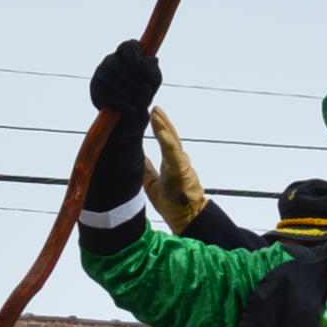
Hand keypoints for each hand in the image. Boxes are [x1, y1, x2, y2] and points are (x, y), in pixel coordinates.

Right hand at [89, 39, 160, 118]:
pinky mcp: (95, 90)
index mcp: (125, 54)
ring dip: (130, 93)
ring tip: (141, 102)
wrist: (129, 115)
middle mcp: (110, 61)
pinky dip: (122, 104)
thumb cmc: (142, 91)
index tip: (140, 64)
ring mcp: (100, 75)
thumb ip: (153, 70)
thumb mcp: (153, 81)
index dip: (133, 53)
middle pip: (119, 65)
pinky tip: (132, 109)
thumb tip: (151, 60)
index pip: (127, 46)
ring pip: (112, 81)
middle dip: (136, 81)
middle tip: (148, 92)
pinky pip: (107, 95)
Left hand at [143, 107, 207, 231]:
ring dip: (164, 127)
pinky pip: (174, 155)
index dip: (160, 127)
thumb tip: (140, 159)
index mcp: (172, 163)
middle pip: (170, 136)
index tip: (152, 114)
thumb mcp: (153, 184)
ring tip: (156, 114)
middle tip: (154, 108)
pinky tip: (161, 133)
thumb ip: (147, 170)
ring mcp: (181, 165)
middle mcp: (178, 161)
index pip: (166, 140)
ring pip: (172, 142)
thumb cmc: (171, 203)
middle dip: (162, 121)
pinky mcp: (181, 172)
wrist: (186, 218)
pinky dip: (167, 143)